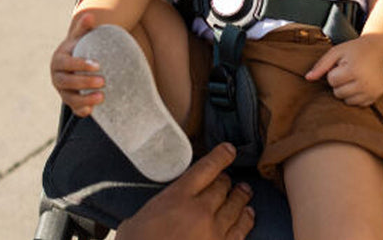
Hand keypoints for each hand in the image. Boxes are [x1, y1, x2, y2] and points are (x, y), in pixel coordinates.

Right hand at [51, 14, 103, 116]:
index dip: (81, 65)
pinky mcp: (70, 101)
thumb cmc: (79, 47)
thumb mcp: (80, 37)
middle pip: (68, 82)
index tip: (98, 65)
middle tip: (103, 81)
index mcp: (59, 60)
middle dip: (85, 83)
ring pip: (70, 98)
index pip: (67, 64)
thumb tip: (90, 15)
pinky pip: (74, 109)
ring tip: (102, 97)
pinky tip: (93, 110)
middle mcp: (57, 77)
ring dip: (85, 100)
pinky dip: (82, 110)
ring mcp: (62, 91)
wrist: (76, 62)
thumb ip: (84, 27)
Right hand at [116, 143, 254, 239]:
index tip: (229, 150)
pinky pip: (239, 233)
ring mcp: (214, 233)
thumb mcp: (134, 223)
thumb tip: (149, 215)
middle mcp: (200, 211)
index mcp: (177, 197)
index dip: (221, 157)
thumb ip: (151, 211)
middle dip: (227, 181)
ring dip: (241, 198)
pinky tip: (248, 216)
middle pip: (222, 187)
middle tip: (229, 179)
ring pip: (235, 208)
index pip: (206, 168)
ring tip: (245, 192)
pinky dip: (245, 222)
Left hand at [305, 35, 382, 106]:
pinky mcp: (376, 96)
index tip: (341, 65)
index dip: (333, 72)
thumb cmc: (352, 50)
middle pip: (338, 93)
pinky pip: (358, 104)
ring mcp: (372, 92)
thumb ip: (321, 65)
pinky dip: (355, 95)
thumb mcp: (335, 52)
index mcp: (354, 70)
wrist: (376, 50)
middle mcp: (365, 83)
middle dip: (339, 83)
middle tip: (347, 71)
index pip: (332, 81)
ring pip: (347, 101)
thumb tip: (308, 78)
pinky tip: (359, 83)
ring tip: (352, 77)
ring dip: (346, 91)